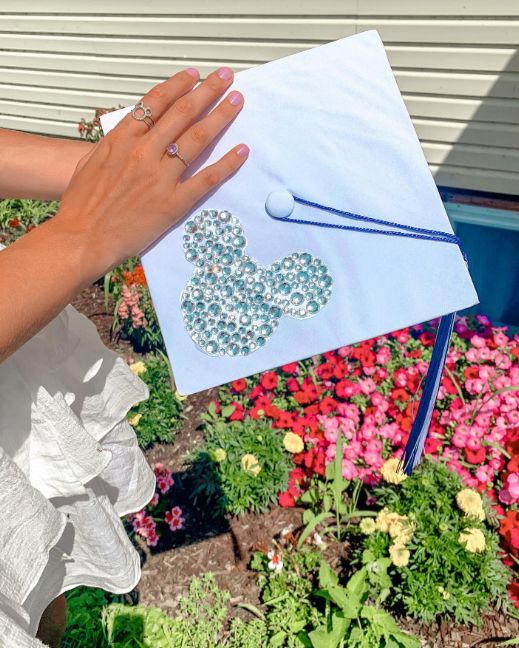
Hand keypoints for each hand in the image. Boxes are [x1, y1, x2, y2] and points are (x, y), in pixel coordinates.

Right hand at [54, 66, 247, 282]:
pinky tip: (242, 149)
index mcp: (122, 140)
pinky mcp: (173, 203)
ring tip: (237, 101)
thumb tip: (128, 133)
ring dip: (220, 116)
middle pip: (183, 113)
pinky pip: (206, 178)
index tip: (194, 75)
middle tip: (226, 77)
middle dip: (207, 91)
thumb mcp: (90, 163)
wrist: (83, 238)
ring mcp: (160, 177)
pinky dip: (227, 163)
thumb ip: (114, 145)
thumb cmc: (82, 205)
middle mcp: (144, 153)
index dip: (178, 85)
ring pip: (197, 139)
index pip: (155, 102)